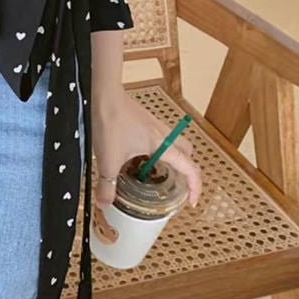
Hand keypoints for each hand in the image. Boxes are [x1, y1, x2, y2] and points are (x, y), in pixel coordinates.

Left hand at [89, 90, 201, 242]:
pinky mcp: (144, 119)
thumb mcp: (107, 160)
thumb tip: (104, 205)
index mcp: (162, 146)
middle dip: (187, 170)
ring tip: (157, 172)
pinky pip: (161, 135)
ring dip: (173, 157)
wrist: (103, 93)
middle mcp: (163, 134)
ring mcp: (154, 124)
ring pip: (175, 142)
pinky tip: (140, 154)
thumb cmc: (110, 122)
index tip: (191, 202)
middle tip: (175, 185)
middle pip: (188, 153)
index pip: (191, 169)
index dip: (195, 187)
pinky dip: (159, 147)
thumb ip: (106, 185)